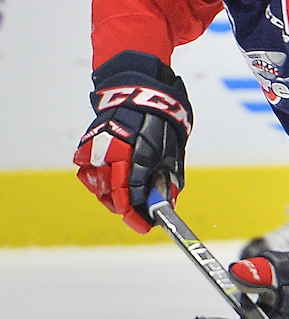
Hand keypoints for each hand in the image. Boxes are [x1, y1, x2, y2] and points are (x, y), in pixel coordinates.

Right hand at [74, 50, 191, 232]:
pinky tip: (110, 180)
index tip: (145, 225)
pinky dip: (97, 179)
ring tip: (124, 196)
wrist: (139, 93)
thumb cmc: (162, 123)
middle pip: (112, 195)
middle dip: (126, 208)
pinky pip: (87, 171)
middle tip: (136, 213)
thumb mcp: (172, 153)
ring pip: (97, 186)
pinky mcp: (86, 145)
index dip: (138, 215)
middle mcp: (112, 154)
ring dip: (111, 196)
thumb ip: (167, 179)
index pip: (132, 195)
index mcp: (136, 156)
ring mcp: (96, 149)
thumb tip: (166, 204)